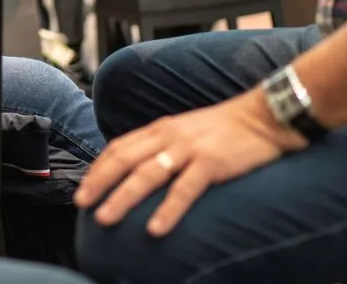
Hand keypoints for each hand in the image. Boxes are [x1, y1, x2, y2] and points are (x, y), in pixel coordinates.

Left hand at [75, 90, 305, 236]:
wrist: (265, 116)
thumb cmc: (226, 129)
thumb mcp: (186, 132)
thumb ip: (163, 147)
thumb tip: (140, 170)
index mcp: (161, 129)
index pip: (119, 147)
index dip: (98, 169)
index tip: (82, 188)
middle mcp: (168, 137)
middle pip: (124, 160)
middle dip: (99, 183)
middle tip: (82, 204)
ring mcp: (189, 149)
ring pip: (146, 175)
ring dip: (122, 198)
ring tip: (105, 219)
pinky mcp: (212, 164)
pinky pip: (185, 190)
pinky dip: (168, 210)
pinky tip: (155, 229)